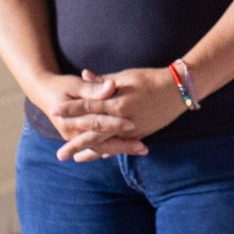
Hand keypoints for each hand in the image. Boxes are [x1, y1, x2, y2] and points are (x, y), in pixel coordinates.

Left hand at [50, 67, 185, 161]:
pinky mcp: (142, 133)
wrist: (179, 89)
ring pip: (107, 143)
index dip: (70, 109)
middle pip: (93, 134)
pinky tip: (101, 156)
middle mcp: (122, 120)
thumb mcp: (126, 76)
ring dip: (90, 152)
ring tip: (76, 159)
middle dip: (75, 144)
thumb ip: (104, 81)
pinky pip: (122, 144)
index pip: (88, 107)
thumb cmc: (151, 79)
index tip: (54, 112)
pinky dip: (110, 150)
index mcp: (117, 102)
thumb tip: (85, 75)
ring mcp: (132, 129)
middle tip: (59, 154)